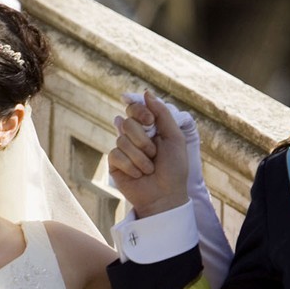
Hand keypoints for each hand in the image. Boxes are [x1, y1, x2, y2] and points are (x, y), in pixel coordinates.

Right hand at [108, 92, 191, 216]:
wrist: (166, 196)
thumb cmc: (174, 169)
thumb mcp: (174, 138)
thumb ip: (162, 114)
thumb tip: (146, 93)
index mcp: (148, 128)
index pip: (134, 108)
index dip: (139, 111)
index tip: (150, 121)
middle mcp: (134, 136)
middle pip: (127, 123)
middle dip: (143, 140)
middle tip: (154, 153)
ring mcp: (123, 150)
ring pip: (122, 140)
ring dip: (140, 157)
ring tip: (149, 169)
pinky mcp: (114, 164)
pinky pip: (116, 155)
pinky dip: (132, 166)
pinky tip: (138, 175)